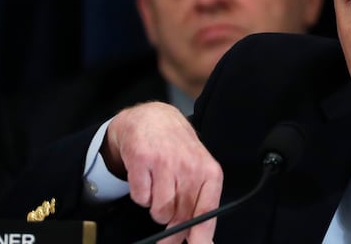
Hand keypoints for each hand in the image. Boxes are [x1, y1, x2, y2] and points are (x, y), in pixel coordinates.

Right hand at [102, 102, 222, 243]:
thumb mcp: (198, 171)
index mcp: (209, 171)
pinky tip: (147, 179)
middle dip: (172, 233)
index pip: (207, 212)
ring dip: (156, 209)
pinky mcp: (142, 160)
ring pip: (159, 212)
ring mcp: (165, 162)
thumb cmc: (179, 150)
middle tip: (167, 238)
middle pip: (181, 217)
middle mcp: (189, 166)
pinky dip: (141, 196)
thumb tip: (202, 242)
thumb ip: (201, 204)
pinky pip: (140, 199)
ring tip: (160, 191)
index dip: (201, 237)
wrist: (153, 118)